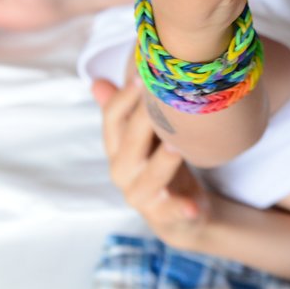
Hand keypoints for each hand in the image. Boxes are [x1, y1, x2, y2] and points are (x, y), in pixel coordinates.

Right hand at [94, 76, 209, 248]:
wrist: (179, 212)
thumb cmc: (160, 164)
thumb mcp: (144, 137)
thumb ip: (125, 111)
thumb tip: (97, 81)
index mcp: (117, 148)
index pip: (111, 120)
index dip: (125, 97)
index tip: (144, 74)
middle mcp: (123, 171)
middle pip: (131, 142)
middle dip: (145, 118)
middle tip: (163, 95)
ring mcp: (142, 195)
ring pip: (151, 176)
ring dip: (163, 162)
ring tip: (178, 146)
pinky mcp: (165, 214)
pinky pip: (172, 211)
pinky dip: (182, 209)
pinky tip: (192, 206)